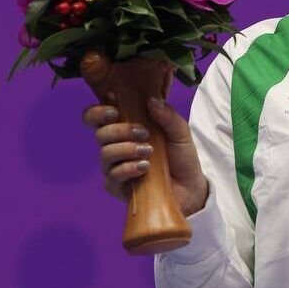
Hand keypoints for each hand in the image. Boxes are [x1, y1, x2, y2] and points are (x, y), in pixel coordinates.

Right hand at [82, 92, 208, 216]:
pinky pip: (112, 176)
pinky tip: (144, 168)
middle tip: (143, 133)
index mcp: (125, 129)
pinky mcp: (118, 187)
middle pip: (100, 134)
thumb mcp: (180, 132)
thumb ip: (167, 115)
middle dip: (119, 130)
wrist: (190, 187)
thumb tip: (151, 100)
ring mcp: (115, 167)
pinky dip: (127, 169)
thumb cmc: (181, 157)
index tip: (114, 110)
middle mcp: (116, 147)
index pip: (98, 118)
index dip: (98, 112)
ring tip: (148, 151)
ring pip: (105, 154)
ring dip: (126, 149)